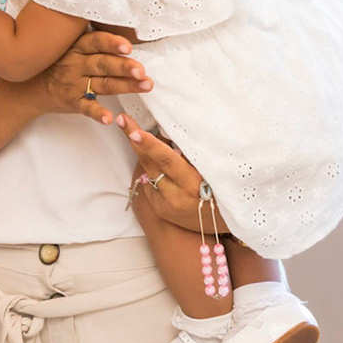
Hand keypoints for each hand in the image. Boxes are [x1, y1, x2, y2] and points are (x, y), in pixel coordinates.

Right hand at [38, 31, 150, 117]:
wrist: (32, 87)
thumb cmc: (59, 63)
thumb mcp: (70, 46)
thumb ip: (94, 41)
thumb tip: (126, 29)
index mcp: (77, 47)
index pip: (96, 42)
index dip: (112, 43)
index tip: (128, 46)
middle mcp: (76, 64)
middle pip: (103, 64)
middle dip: (124, 67)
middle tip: (142, 70)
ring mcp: (74, 84)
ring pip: (103, 84)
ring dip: (125, 85)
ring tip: (145, 85)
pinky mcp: (73, 102)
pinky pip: (86, 108)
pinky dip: (98, 113)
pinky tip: (109, 117)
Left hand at [112, 111, 216, 230]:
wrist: (219, 222)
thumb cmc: (220, 190)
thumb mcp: (210, 171)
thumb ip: (189, 156)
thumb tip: (167, 136)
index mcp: (191, 184)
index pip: (166, 160)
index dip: (150, 145)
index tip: (135, 132)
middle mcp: (175, 195)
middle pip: (150, 163)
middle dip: (135, 140)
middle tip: (122, 120)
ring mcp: (165, 204)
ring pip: (147, 172)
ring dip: (142, 152)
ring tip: (134, 131)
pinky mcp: (159, 209)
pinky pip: (150, 184)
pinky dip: (152, 171)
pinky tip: (158, 164)